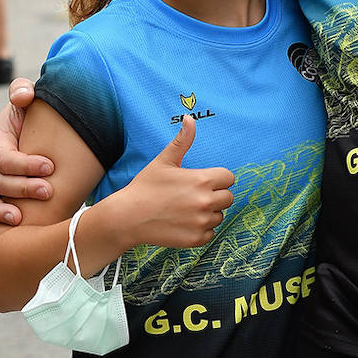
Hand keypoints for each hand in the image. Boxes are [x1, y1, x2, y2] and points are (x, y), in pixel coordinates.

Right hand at [0, 78, 54, 242]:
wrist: (43, 133)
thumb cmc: (38, 116)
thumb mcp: (31, 99)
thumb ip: (23, 91)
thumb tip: (22, 97)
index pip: (5, 157)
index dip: (25, 164)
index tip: (50, 167)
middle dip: (22, 188)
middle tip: (47, 191)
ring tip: (19, 218)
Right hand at [110, 115, 234, 249]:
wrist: (128, 217)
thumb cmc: (145, 186)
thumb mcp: (164, 161)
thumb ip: (182, 140)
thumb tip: (190, 118)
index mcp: (202, 180)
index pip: (229, 178)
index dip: (218, 178)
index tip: (203, 181)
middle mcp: (205, 202)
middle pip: (228, 197)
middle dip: (216, 195)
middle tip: (194, 195)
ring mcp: (201, 222)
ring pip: (219, 216)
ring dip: (209, 213)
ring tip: (187, 209)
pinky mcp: (196, 239)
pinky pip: (210, 233)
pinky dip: (201, 229)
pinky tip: (185, 222)